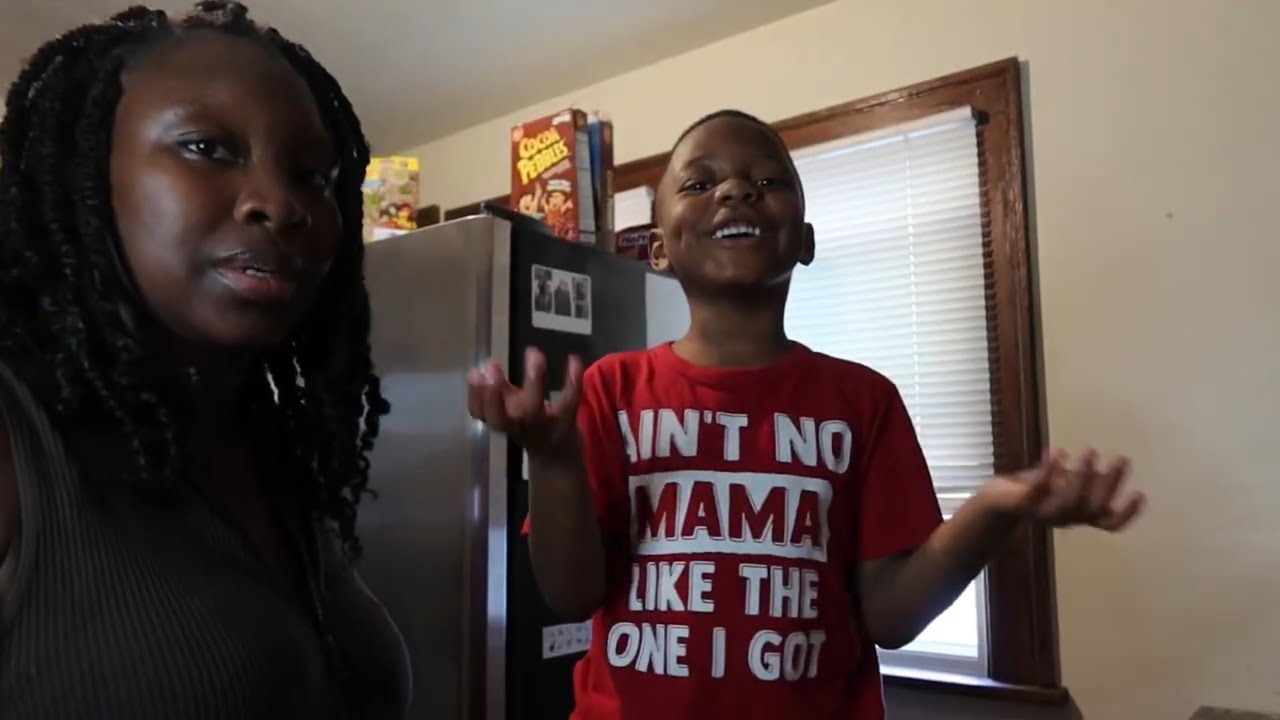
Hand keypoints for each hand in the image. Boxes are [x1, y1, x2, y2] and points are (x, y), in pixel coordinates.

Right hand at [466, 347, 583, 458]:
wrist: (557, 456)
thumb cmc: (528, 424)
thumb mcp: (509, 409)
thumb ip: (498, 390)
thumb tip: (485, 366)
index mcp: (503, 422)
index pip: (481, 415)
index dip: (475, 396)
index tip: (475, 372)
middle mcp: (519, 429)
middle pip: (501, 420)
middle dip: (493, 394)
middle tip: (491, 365)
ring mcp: (542, 428)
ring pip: (535, 408)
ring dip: (533, 380)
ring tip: (533, 352)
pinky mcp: (567, 422)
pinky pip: (569, 401)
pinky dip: (572, 379)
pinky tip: (573, 358)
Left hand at [983, 449, 1144, 530]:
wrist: (995, 503)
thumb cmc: (1036, 492)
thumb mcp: (1066, 485)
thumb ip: (1088, 480)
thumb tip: (1115, 468)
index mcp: (1079, 516)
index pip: (1109, 524)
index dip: (1128, 514)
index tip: (1142, 494)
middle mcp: (1065, 518)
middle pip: (1093, 509)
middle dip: (1110, 484)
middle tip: (1122, 458)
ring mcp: (1043, 512)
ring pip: (1069, 502)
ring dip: (1083, 476)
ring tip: (1092, 451)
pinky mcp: (1022, 502)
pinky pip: (1038, 489)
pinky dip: (1050, 470)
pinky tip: (1058, 451)